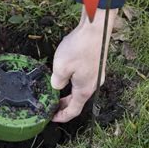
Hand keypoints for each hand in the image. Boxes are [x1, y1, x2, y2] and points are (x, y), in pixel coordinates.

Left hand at [51, 8, 117, 122]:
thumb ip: (56, 81)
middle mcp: (93, 85)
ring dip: (69, 93)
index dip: (62, 117)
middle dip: (64, 105)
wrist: (96, 28)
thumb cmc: (80, 47)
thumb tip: (57, 86)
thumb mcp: (60, 67)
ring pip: (81, 89)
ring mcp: (97, 75)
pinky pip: (84, 79)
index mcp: (84, 90)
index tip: (52, 118)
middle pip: (78, 101)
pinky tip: (66, 76)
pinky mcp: (96, 65)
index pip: (74, 111)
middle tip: (51, 106)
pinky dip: (74, 83)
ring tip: (56, 92)